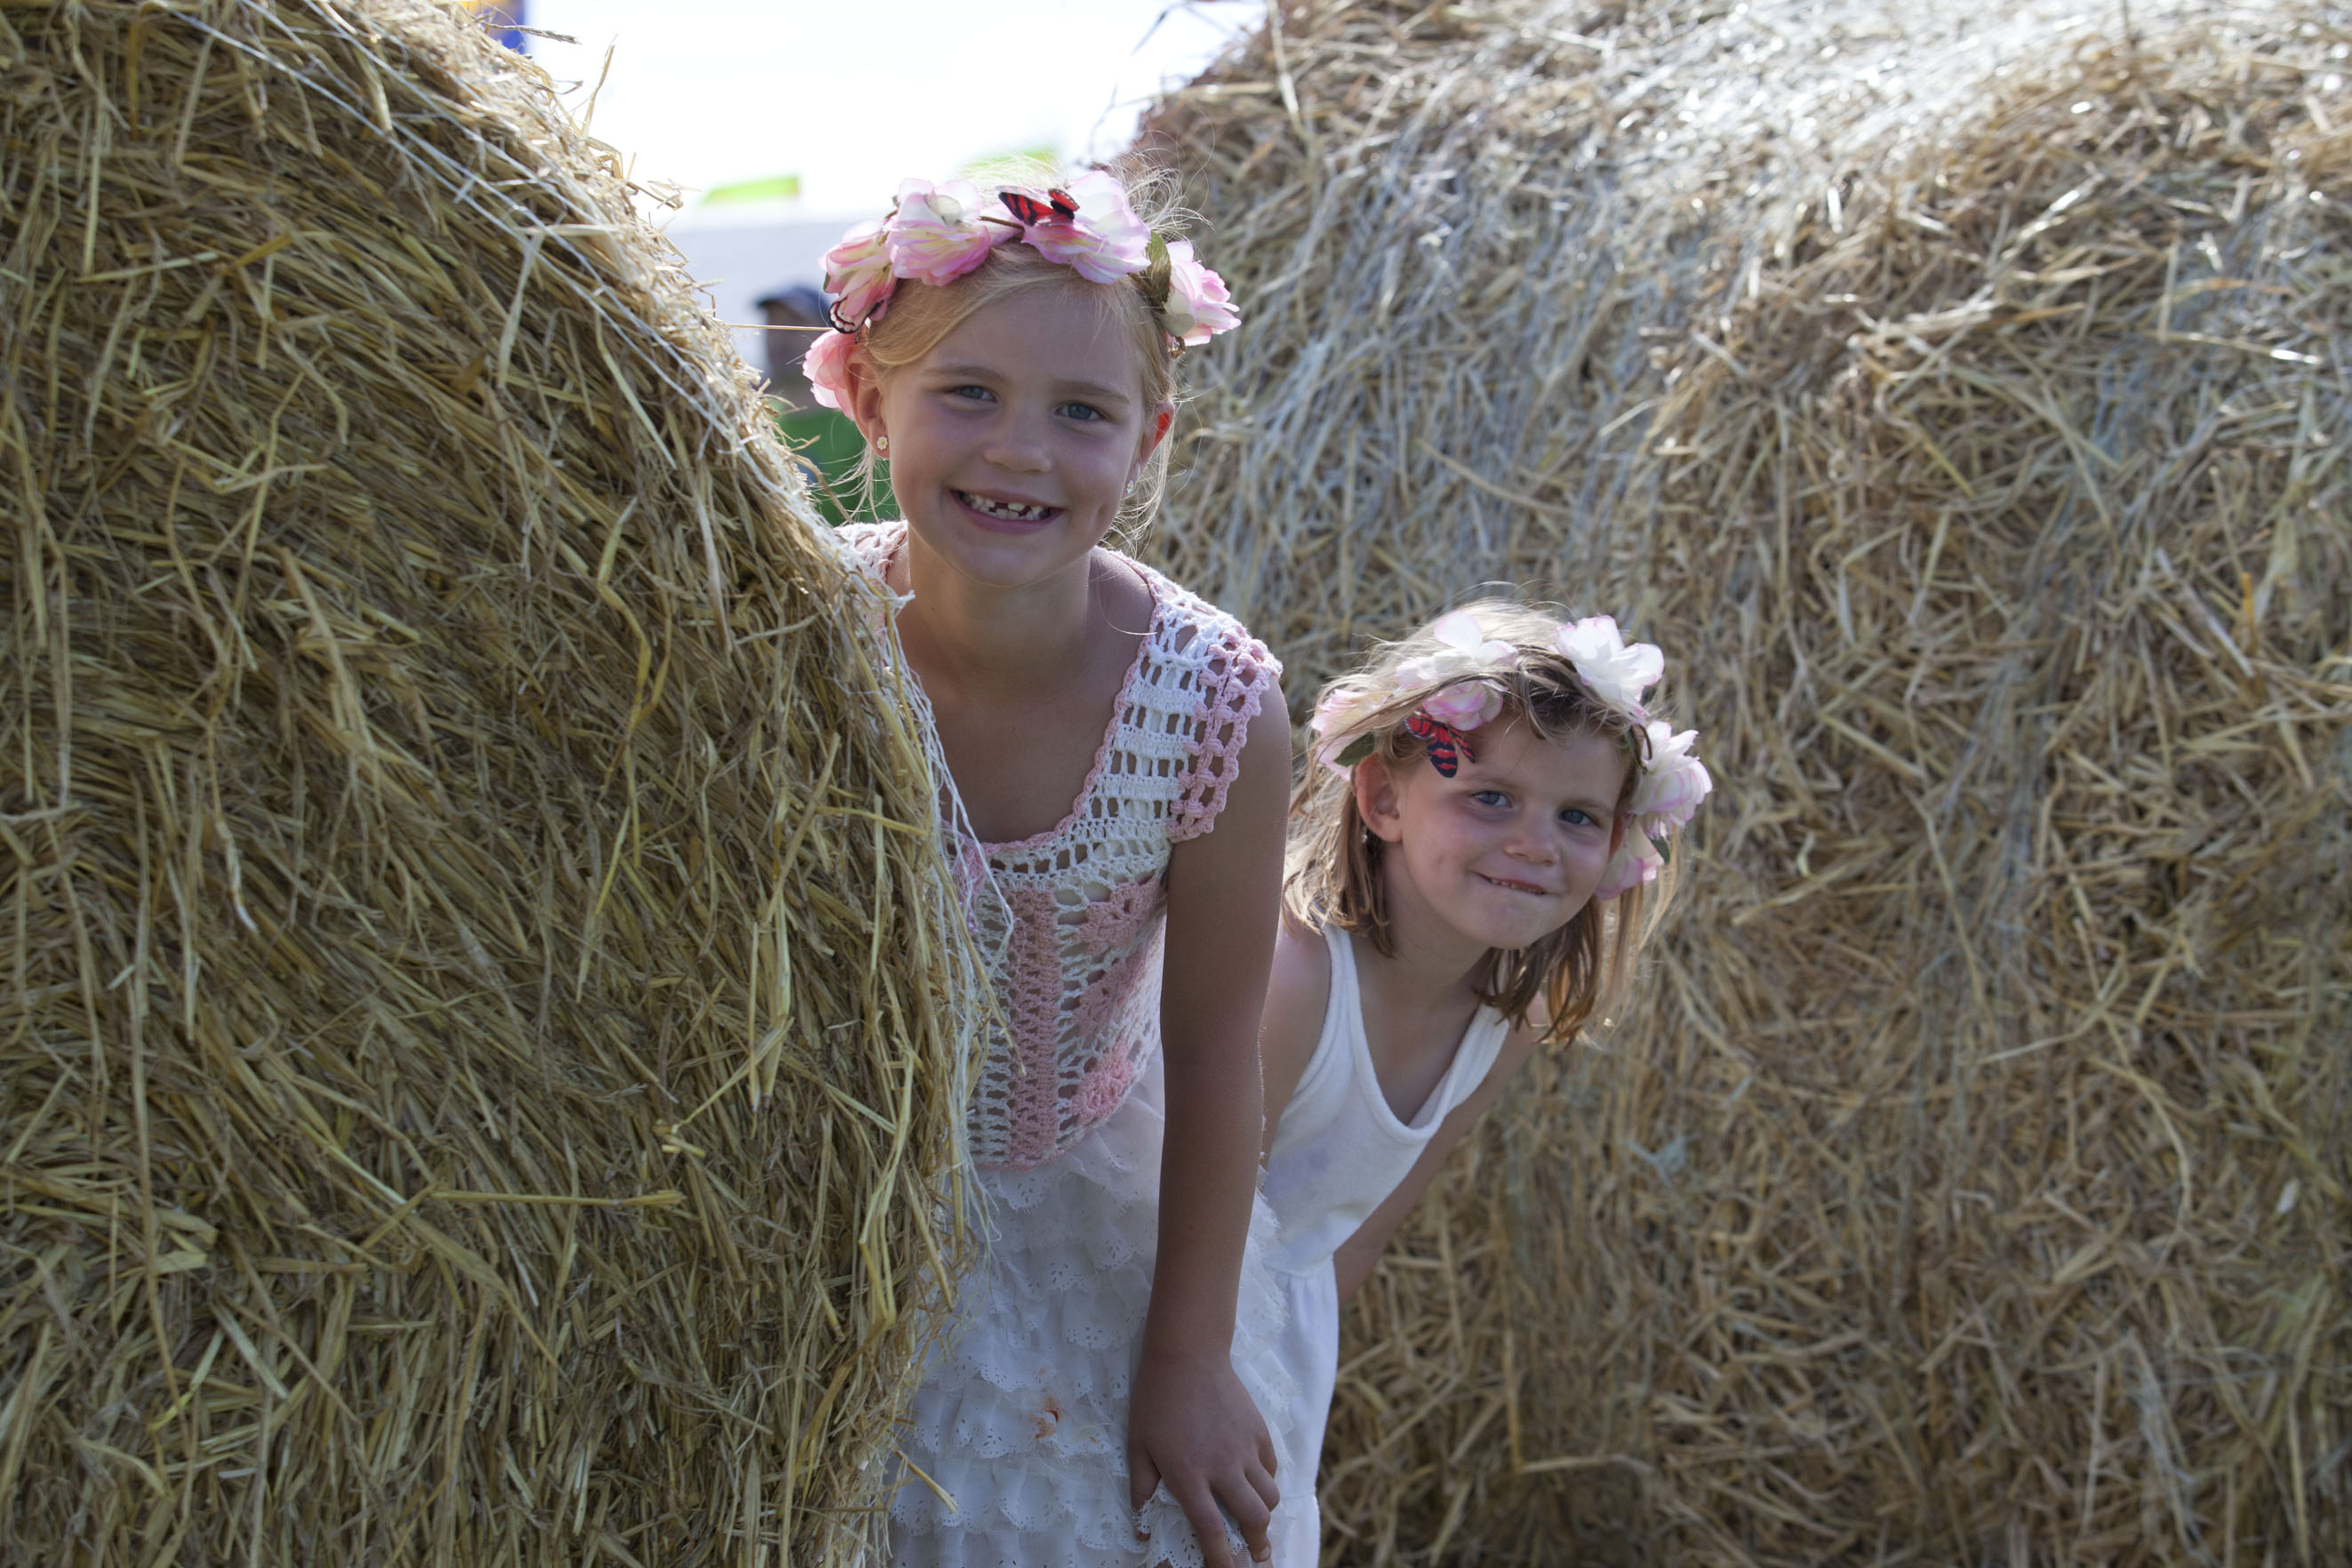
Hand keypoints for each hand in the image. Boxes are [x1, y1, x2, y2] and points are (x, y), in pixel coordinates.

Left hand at [1127, 1350, 1279, 1566]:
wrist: (1187, 1354)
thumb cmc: (1156, 1400)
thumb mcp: (1138, 1446)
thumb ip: (1141, 1489)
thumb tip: (1142, 1528)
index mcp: (1190, 1475)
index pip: (1212, 1531)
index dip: (1222, 1561)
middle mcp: (1223, 1466)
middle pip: (1254, 1519)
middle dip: (1257, 1545)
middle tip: (1255, 1556)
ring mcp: (1245, 1448)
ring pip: (1269, 1496)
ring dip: (1264, 1515)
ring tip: (1255, 1520)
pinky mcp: (1259, 1431)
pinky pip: (1271, 1467)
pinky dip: (1267, 1482)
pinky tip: (1255, 1481)